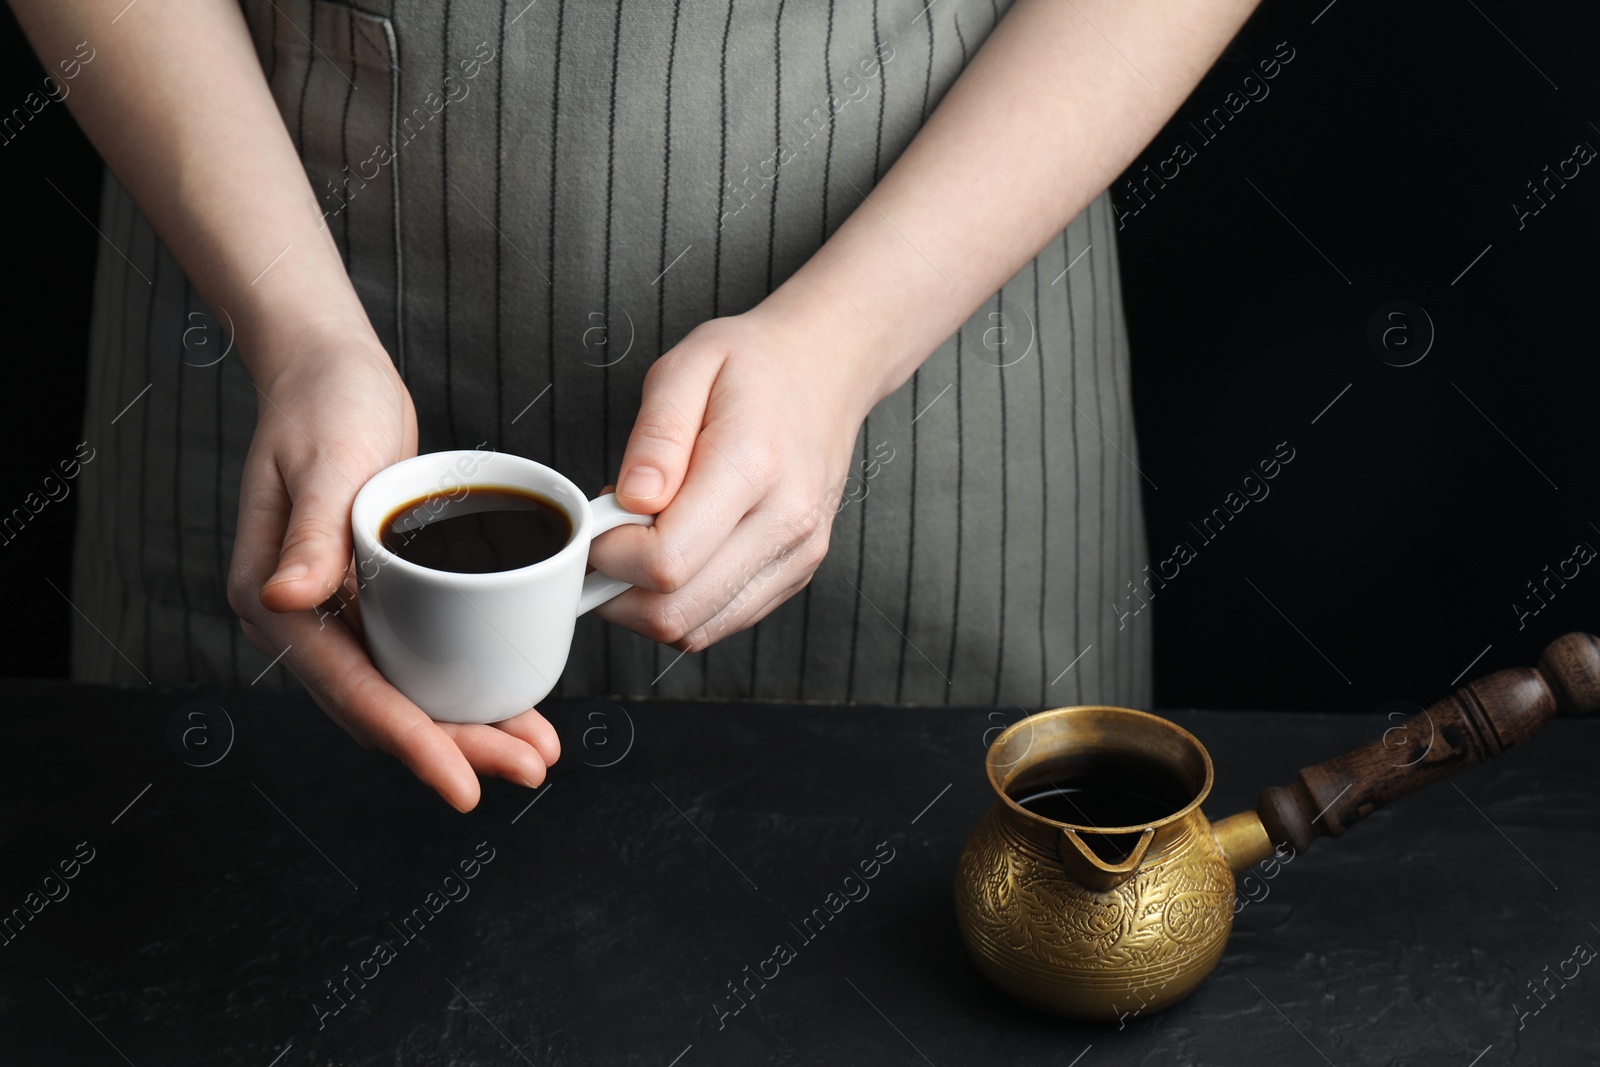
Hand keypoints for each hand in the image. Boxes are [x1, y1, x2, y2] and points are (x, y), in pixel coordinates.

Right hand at [225, 323, 559, 811]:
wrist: (331, 371)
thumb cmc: (324, 404)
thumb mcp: (324, 459)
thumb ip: (308, 531)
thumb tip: (285, 600)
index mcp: (273, 601)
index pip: (351, 690)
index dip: (411, 742)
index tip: (461, 782)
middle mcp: (303, 620)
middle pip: (385, 706)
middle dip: (458, 747)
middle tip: (527, 770)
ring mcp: (339, 613)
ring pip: (407, 691)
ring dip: (468, 726)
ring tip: (534, 751)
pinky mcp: (376, 597)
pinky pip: (420, 658)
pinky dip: (463, 683)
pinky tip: (512, 702)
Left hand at [588, 304, 874, 649]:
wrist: (827, 369)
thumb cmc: (754, 365)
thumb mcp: (687, 367)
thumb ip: (656, 435)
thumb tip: (631, 501)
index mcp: (754, 466)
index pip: (667, 558)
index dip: (610, 554)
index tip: (597, 521)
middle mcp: (786, 521)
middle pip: (678, 610)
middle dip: (617, 591)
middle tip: (604, 543)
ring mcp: (798, 554)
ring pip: (697, 629)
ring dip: (645, 605)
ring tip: (638, 547)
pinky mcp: (796, 572)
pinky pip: (721, 621)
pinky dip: (681, 605)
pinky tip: (675, 556)